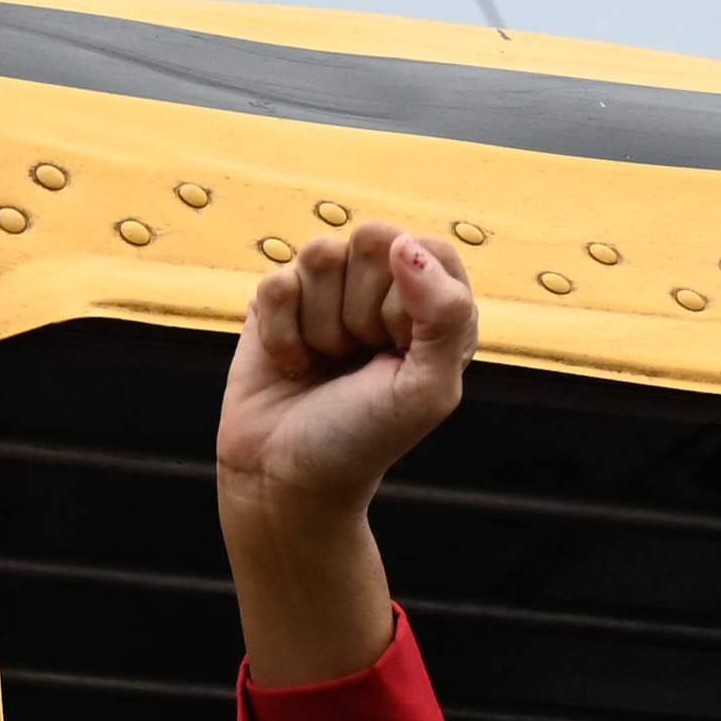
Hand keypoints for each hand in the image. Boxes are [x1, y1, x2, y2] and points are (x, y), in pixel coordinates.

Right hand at [214, 225, 475, 684]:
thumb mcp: (427, 390)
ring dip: (321, 324)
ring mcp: (326, 287)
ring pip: (320, 252)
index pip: (427, 249)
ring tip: (326, 362)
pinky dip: (282, 333)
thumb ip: (445, 315)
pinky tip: (292, 364)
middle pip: (372, 239)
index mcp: (434, 304)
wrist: (287, 481)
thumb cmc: (364, 441)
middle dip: (361, 309)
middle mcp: (382, 287)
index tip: (398, 351)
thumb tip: (405, 245)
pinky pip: (277, 280)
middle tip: (359, 358)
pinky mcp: (276, 298)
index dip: (408, 298)